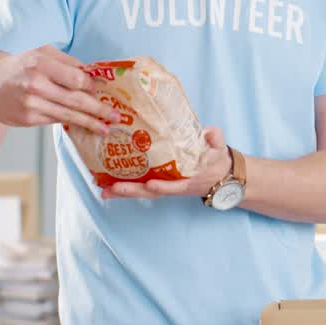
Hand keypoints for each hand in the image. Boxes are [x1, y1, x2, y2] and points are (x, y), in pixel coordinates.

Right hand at [0, 45, 116, 135]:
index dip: (92, 85)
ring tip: (107, 127)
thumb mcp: (40, 53)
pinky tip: (85, 126)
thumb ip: (67, 62)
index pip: (76, 78)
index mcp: (39, 63)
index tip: (105, 90)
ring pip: (68, 114)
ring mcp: (30, 103)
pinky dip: (72, 123)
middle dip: (99, 109)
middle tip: (117, 116)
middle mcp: (35, 84)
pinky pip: (56, 120)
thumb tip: (94, 75)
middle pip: (76, 99)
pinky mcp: (27, 119)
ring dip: (90, 122)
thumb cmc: (19, 65)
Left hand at [103, 127, 232, 200]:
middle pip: (151, 192)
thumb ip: (215, 139)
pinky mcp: (161, 182)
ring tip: (103, 190)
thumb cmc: (218, 161)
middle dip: (131, 191)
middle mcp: (176, 185)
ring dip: (123, 192)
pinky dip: (126, 188)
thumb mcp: (220, 149)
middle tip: (111, 189)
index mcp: (190, 178)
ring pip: (143, 192)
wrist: (223, 177)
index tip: (152, 184)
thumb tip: (209, 132)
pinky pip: (142, 188)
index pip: (176, 185)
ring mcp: (167, 185)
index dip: (164, 186)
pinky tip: (108, 186)